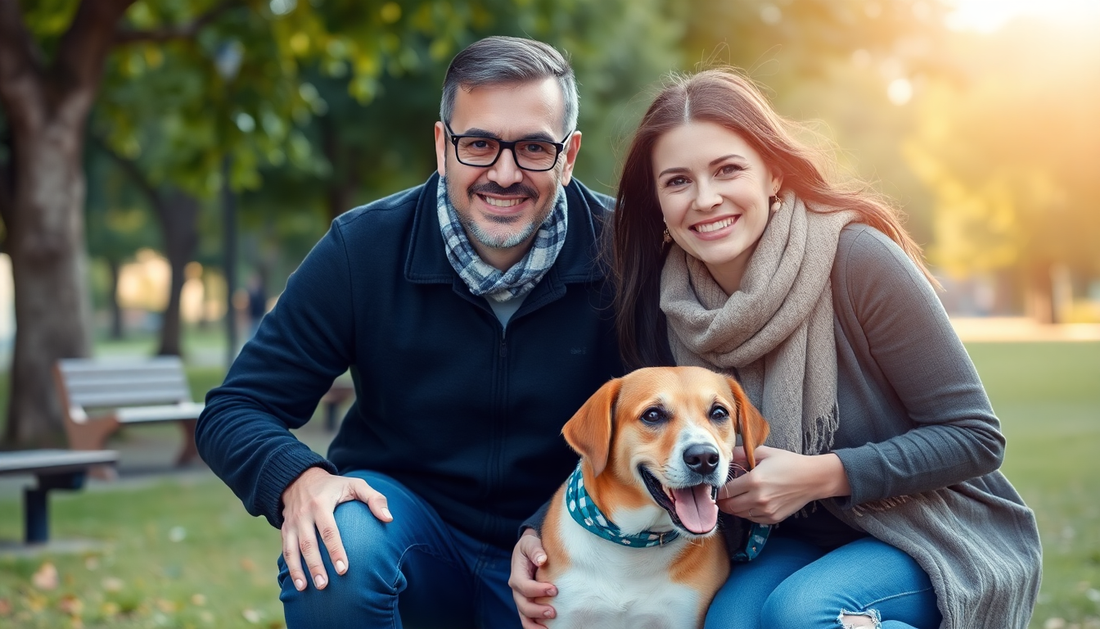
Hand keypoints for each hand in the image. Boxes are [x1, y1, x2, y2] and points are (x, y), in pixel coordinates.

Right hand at [280, 467, 392, 591]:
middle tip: (325, 585)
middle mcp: (303, 514)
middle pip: (308, 543)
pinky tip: (298, 583)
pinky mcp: (285, 529)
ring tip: (306, 588)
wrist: (300, 479)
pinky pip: (286, 550)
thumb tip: (388, 519)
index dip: (335, 550)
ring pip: (292, 549)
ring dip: (298, 570)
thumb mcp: (355, 484)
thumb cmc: (335, 486)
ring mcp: (292, 523)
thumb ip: (374, 498)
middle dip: (315, 565)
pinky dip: (289, 567)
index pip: (328, 530)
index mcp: (321, 503)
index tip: (343, 569)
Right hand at [508, 528, 556, 627]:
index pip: (524, 586)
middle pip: (523, 605)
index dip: (538, 590)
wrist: (530, 550)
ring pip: (524, 617)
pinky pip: (529, 620)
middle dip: (537, 610)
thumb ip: (535, 550)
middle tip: (553, 612)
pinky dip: (535, 627)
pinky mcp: (529, 603)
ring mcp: (522, 598)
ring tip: (549, 628)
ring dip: (535, 624)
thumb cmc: (531, 546)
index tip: (554, 590)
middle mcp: (517, 589)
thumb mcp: (530, 542)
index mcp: (517, 575)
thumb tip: (542, 559)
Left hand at [717, 446, 849, 523]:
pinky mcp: (773, 519)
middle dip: (722, 501)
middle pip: (728, 506)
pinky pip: (751, 519)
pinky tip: (749, 502)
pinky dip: (746, 512)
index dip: (717, 489)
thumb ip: (741, 454)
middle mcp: (758, 498)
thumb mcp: (764, 453)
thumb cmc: (789, 463)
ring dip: (733, 507)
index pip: (725, 491)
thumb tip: (725, 456)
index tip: (715, 486)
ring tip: (735, 497)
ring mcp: (766, 511)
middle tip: (721, 494)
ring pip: (738, 514)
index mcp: (754, 480)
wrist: (813, 479)